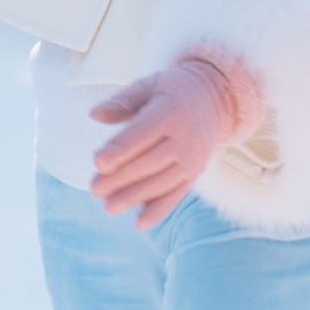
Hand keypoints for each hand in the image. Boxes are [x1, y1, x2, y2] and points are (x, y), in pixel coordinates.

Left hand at [88, 54, 258, 229]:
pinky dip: (160, 210)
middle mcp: (184, 136)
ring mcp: (192, 157)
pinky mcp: (195, 172)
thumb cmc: (171, 91)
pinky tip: (139, 223)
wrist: (215, 98)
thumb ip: (121, 102)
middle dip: (121, 178)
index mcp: (170, 110)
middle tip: (94, 189)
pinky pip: (177, 194)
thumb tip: (94, 115)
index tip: (98, 162)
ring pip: (162, 181)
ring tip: (108, 207)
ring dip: (135, 197)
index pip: (143, 133)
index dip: (120, 148)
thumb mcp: (148, 86)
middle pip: (150, 161)